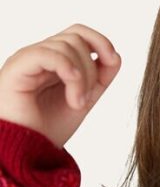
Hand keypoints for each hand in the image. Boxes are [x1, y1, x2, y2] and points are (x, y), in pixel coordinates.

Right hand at [0, 23, 120, 148]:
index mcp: (55, 62)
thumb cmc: (46, 130)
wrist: (24, 152)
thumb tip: (115, 56)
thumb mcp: (83, 101)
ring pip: (66, 45)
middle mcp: (40, 56)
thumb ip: (98, 79)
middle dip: (92, 68)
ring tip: (76, 104)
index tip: (113, 62)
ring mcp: (28, 59)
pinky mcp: (17, 67)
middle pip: (76, 36)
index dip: (101, 42)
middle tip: (86, 100)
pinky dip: (68, 69)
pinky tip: (73, 95)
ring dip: (82, 78)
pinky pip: (47, 53)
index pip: (79, 34)